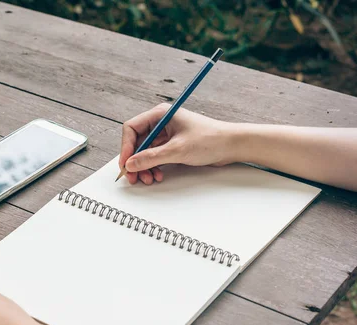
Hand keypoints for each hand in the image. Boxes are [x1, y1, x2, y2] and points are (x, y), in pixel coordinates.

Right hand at [119, 103, 236, 184]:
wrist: (231, 146)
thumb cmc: (210, 139)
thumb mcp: (177, 150)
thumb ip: (151, 157)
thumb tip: (131, 164)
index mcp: (160, 115)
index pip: (131, 129)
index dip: (126, 147)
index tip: (126, 164)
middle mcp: (161, 123)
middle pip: (136, 142)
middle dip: (134, 161)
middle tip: (134, 177)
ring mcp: (166, 135)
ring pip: (144, 152)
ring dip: (143, 167)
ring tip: (149, 178)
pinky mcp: (172, 145)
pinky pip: (154, 157)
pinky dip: (153, 167)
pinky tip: (158, 175)